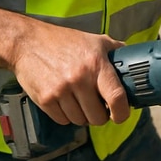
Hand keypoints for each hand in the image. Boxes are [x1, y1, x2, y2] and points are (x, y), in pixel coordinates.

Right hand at [9, 23, 129, 126]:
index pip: (116, 97)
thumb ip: (114, 51)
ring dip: (82, 115)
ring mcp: (61, 90)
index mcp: (96, 63)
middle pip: (98, 117)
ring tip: (79, 101)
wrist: (28, 42)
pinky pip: (63, 120)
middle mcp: (80, 78)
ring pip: (80, 121)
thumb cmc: (63, 41)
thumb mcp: (93, 40)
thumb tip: (132, 60)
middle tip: (96, 106)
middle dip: (100, 115)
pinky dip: (66, 115)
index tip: (121, 114)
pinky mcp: (45, 100)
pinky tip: (64, 101)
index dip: (122, 112)